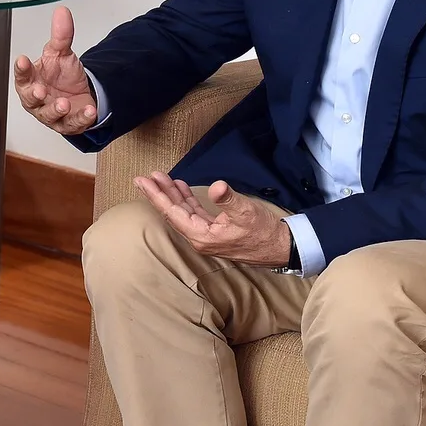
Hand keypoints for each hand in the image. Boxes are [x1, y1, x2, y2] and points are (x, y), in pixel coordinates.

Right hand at [15, 5, 99, 133]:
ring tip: (64, 103)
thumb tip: (62, 12)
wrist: (80, 94)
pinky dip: (81, 118)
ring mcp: (51, 113)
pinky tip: (88, 110)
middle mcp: (37, 99)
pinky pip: (73, 123)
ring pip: (49, 115)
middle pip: (30, 99)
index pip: (22, 74)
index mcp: (31, 80)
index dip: (21, 69)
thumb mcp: (61, 53)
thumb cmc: (62, 76)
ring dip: (56, 110)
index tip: (23, 61)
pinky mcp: (67, 124)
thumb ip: (61, 35)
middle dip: (34, 95)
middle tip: (40, 90)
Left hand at [133, 171, 292, 266]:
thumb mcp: (246, 212)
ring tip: (161, 178)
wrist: (282, 248)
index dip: (156, 196)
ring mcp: (206, 236)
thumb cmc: (264, 232)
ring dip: (172, 195)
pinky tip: (181, 189)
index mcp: (202, 236)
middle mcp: (199, 238)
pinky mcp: (215, 232)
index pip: (172, 213)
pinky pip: (194, 214)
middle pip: (173, 213)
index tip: (142, 181)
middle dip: (159, 194)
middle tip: (145, 177)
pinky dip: (186, 200)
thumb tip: (216, 187)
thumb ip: (228, 199)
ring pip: (182, 213)